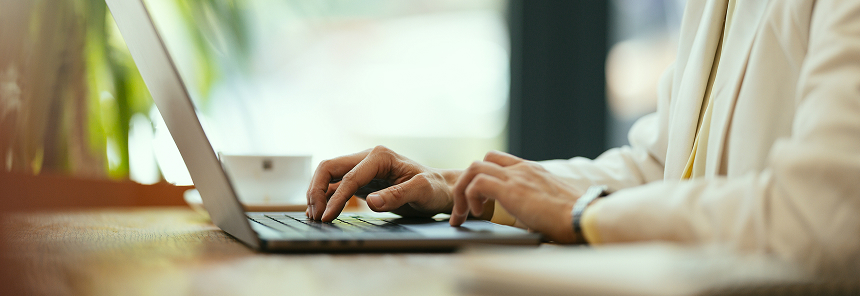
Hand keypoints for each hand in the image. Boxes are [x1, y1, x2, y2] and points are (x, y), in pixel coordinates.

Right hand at [306, 146, 458, 221]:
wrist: (440, 190)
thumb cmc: (434, 189)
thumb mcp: (421, 191)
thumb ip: (397, 195)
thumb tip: (371, 202)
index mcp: (380, 156)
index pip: (349, 177)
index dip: (335, 198)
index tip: (328, 218)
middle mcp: (367, 158)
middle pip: (329, 168)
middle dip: (317, 191)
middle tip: (316, 216)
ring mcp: (362, 169)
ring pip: (328, 175)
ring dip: (317, 193)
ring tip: (314, 216)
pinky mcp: (361, 181)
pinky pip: (335, 185)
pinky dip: (325, 197)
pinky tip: (320, 212)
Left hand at [451, 151, 581, 242]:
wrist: (585, 217)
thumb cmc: (574, 218)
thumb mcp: (549, 206)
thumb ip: (535, 205)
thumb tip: (528, 222)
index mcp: (532, 171)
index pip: (498, 161)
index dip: (483, 177)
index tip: (479, 200)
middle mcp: (523, 169)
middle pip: (481, 162)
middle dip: (466, 184)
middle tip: (463, 209)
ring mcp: (516, 176)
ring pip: (473, 169)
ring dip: (463, 191)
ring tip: (464, 214)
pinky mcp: (511, 189)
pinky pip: (477, 183)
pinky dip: (470, 197)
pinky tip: (477, 214)